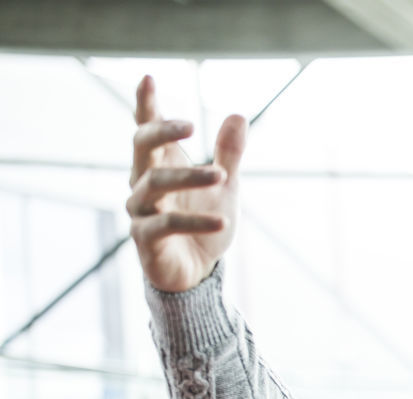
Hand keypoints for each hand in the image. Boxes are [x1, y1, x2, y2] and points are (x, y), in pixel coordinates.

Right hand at [126, 75, 245, 292]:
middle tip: (190, 125)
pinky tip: (224, 220)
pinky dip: (196, 221)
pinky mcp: (146, 238)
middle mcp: (143, 181)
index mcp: (160, 163)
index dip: (146, 104)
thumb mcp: (224, 186)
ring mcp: (141, 210)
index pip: (147, 128)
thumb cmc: (204, 223)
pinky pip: (167, 224)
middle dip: (161, 131)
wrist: (195, 272)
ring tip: (220, 176)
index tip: (148, 78)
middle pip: (141, 146)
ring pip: (155, 184)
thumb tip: (237, 115)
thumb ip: (228, 154)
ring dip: (189, 177)